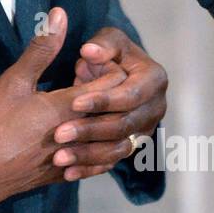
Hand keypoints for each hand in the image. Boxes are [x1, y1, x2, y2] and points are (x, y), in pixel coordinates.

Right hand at [0, 7, 126, 212]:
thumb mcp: (15, 80)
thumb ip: (42, 47)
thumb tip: (60, 14)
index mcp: (71, 106)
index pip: (114, 82)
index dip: (109, 68)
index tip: (92, 63)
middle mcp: (80, 133)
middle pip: (117, 111)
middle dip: (112, 93)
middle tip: (92, 81)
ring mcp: (75, 157)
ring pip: (110, 139)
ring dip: (106, 122)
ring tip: (92, 110)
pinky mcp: (65, 175)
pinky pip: (96, 163)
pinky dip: (98, 148)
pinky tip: (90, 141)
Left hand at [51, 27, 167, 180]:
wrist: (113, 73)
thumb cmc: (108, 52)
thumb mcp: (108, 40)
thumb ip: (101, 44)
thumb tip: (89, 51)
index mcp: (154, 80)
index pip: (130, 95)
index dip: (103, 101)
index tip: (73, 103)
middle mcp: (155, 108)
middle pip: (124, 126)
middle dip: (90, 130)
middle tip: (58, 134)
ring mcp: (144, 130)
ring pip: (118, 149)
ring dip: (87, 155)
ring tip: (58, 157)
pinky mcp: (131, 146)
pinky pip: (112, 162)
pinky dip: (90, 168)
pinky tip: (67, 172)